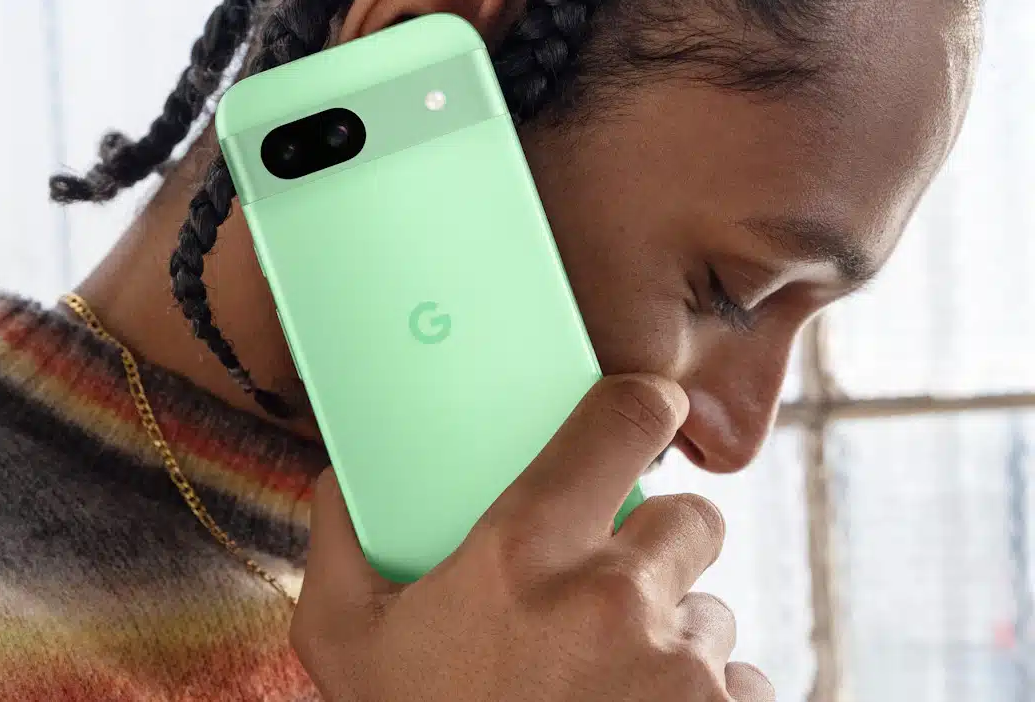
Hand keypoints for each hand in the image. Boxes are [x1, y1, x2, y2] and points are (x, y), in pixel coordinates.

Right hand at [294, 374, 773, 701]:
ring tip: (612, 682)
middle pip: (690, 519)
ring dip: (674, 635)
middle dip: (658, 549)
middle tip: (610, 591)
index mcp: (524, 551)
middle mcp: (613, 597)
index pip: (627, 417)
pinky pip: (739, 686)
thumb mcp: (345, 646)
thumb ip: (341, 544)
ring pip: (711, 612)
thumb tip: (341, 475)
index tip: (644, 413)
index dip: (644, 405)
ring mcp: (681, 670)